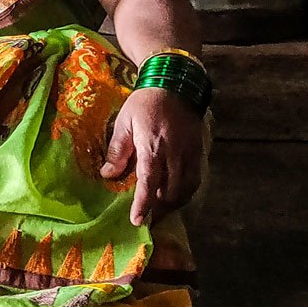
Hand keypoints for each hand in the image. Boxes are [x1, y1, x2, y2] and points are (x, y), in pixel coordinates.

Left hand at [100, 87, 203, 225]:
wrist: (175, 85)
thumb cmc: (145, 103)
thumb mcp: (124, 123)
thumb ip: (117, 150)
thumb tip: (108, 174)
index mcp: (153, 147)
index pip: (149, 183)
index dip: (144, 204)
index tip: (137, 221)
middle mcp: (175, 155)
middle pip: (170, 192)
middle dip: (159, 208)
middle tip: (146, 217)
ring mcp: (190, 154)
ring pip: (186, 190)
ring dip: (173, 203)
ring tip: (159, 209)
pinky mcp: (199, 153)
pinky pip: (195, 180)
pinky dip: (185, 192)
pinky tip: (175, 195)